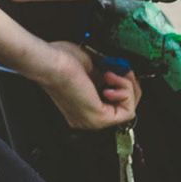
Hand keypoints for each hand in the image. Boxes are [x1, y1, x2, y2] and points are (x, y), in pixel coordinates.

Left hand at [23, 40, 140, 133]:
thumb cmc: (60, 60)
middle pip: (124, 110)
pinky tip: (111, 79)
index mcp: (83, 108)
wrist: (50, 62)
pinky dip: (125, 91)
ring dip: (127, 87)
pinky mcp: (98, 118)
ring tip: (111, 73)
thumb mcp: (92, 67)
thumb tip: (123, 71)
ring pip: (128, 111)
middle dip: (130, 86)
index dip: (126, 87)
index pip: (115, 105)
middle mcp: (87, 118)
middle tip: (123, 70)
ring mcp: (92, 120)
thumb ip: (108, 73)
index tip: (125, 71)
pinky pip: (127, 111)